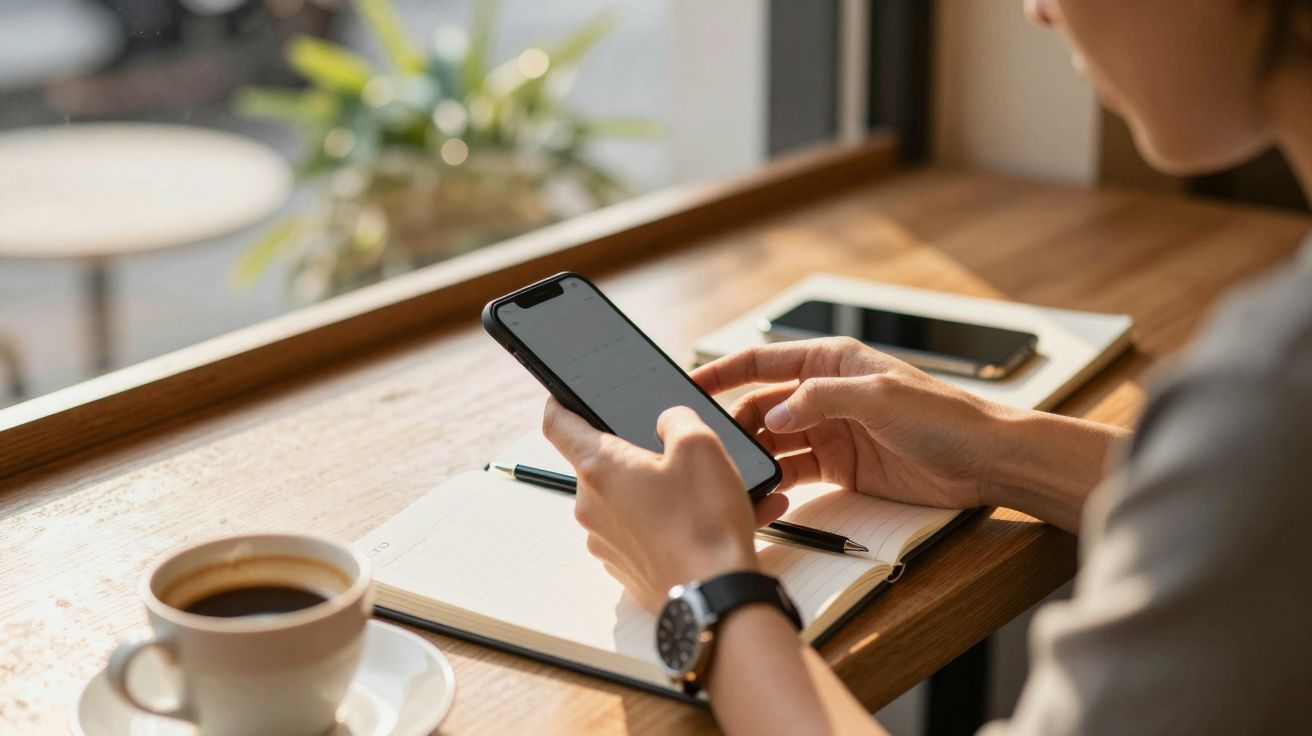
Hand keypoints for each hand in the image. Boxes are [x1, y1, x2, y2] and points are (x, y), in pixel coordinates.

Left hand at [542, 400, 788, 610]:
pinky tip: (715, 521)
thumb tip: (666, 422)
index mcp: (599, 468)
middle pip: (603, 464)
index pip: (557, 424)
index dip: (560, 403)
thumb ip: (677, 419)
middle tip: (679, 453)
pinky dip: (674, 522)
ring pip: (630, 500)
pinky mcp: (627, 567)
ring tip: (714, 492)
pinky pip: (646, 532)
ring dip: (663, 491)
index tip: (566, 396)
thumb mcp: (700, 446)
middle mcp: (592, 506)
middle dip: (638, 454)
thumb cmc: (704, 522)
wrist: (717, 598)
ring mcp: (606, 541)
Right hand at [692, 337, 1019, 509]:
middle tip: (711, 446)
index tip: (688, 383)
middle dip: (734, 424)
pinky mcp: (839, 468)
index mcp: (833, 362)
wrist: (985, 462)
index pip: (764, 361)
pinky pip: (794, 472)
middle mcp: (826, 395)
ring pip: (774, 442)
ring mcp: (830, 432)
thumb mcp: (879, 397)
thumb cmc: (945, 417)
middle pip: (762, 406)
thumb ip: (820, 398)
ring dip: (754, 456)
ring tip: (735, 474)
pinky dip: (777, 482)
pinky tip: (766, 492)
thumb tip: (774, 411)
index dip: (723, 372)